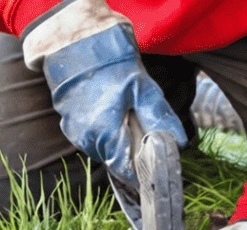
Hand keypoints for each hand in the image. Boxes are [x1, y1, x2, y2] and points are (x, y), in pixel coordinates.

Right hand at [22, 0, 186, 189]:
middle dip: (131, 152)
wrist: (75, 41)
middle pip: (114, 159)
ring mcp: (73, 131)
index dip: (141, 170)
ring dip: (117, 141)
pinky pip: (91, 137)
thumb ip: (159, 118)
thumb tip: (179, 143)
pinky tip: (110, 111)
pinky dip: (104, 131)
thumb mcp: (143, 89)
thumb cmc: (112, 64)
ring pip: (102, 149)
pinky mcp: (68, 123)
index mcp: (104, 134)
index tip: (153, 165)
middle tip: (143, 132)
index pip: (125, 170)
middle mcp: (85, 138)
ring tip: (126, 117)